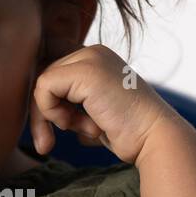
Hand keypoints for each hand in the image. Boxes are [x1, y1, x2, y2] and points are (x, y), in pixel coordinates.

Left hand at [29, 43, 174, 164]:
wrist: (154, 137)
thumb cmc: (129, 132)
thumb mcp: (94, 112)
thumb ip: (71, 104)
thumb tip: (41, 109)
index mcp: (96, 59)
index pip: (54, 78)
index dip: (51, 107)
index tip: (63, 132)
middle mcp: (93, 52)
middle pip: (44, 80)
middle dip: (45, 115)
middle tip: (49, 144)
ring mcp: (90, 58)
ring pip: (41, 84)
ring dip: (51, 116)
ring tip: (81, 129)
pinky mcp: (85, 71)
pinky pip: (43, 88)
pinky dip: (52, 113)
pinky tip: (82, 125)